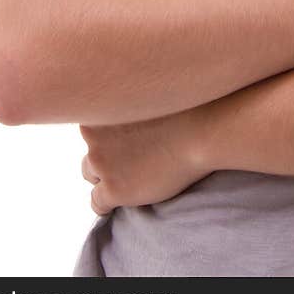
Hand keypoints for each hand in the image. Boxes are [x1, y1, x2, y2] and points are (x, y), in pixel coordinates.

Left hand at [79, 106, 211, 213]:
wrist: (204, 130)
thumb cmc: (185, 105)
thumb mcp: (146, 89)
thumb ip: (125, 99)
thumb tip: (118, 105)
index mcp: (99, 104)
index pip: (90, 123)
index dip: (109, 132)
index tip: (128, 136)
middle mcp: (92, 132)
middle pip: (91, 148)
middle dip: (107, 153)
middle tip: (134, 155)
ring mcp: (100, 161)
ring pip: (91, 174)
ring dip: (108, 175)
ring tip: (134, 174)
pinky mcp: (113, 188)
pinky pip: (97, 203)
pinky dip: (107, 203)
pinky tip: (124, 197)